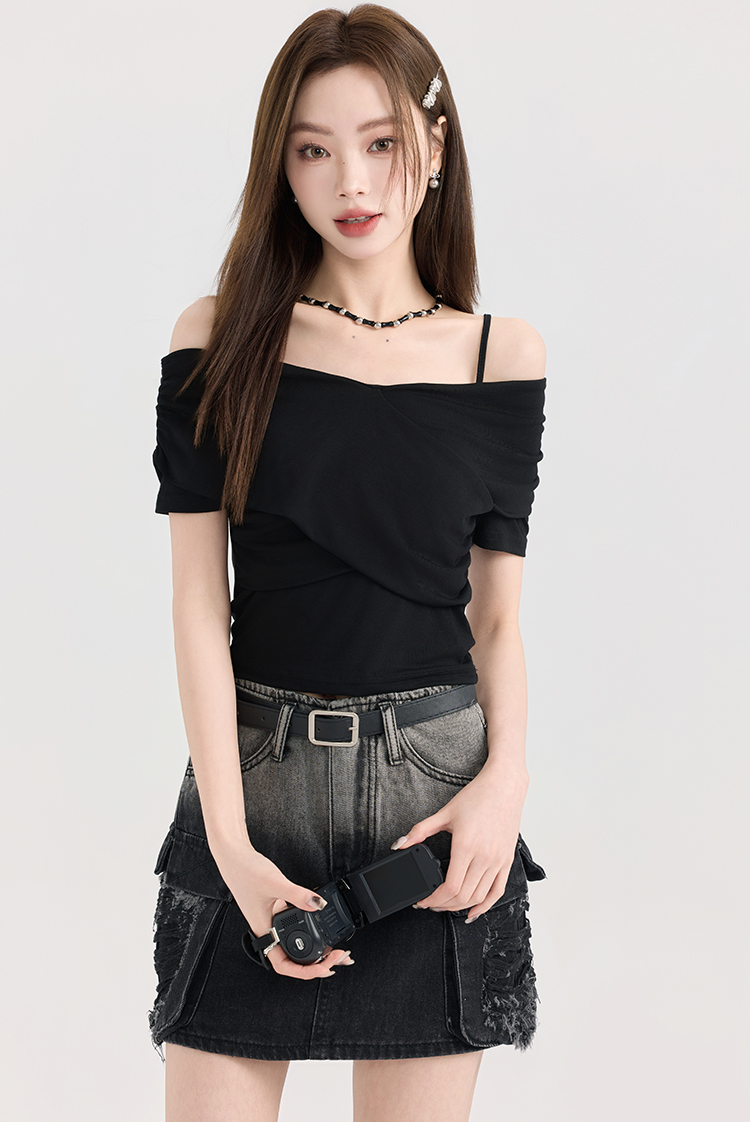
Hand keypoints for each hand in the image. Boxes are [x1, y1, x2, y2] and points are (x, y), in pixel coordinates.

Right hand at [213, 841, 353, 977]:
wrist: (233, 856)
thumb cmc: (244, 872)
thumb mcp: (274, 883)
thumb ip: (298, 895)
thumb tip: (318, 904)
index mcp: (265, 932)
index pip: (285, 965)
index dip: (306, 972)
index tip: (325, 967)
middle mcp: (269, 930)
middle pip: (294, 959)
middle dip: (318, 963)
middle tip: (340, 957)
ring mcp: (273, 920)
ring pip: (297, 943)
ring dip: (316, 950)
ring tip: (336, 949)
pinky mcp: (277, 909)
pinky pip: (295, 926)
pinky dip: (309, 929)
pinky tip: (320, 923)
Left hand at [391, 762, 528, 922]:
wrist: (504, 786)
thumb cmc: (477, 797)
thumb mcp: (444, 813)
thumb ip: (420, 831)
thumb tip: (399, 845)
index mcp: (466, 846)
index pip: (449, 887)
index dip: (433, 900)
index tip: (423, 901)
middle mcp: (484, 857)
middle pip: (462, 896)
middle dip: (443, 905)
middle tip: (430, 904)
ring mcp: (498, 861)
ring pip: (478, 897)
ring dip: (460, 907)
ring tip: (445, 905)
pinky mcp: (507, 861)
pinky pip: (497, 892)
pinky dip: (484, 906)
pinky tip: (473, 911)